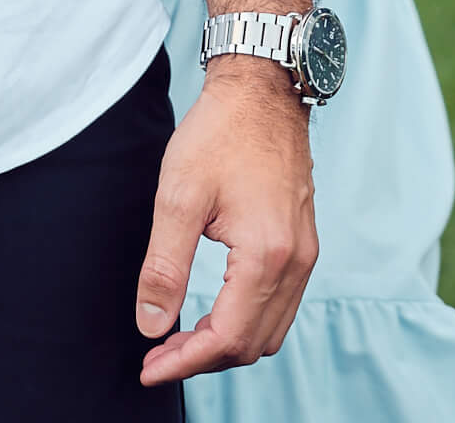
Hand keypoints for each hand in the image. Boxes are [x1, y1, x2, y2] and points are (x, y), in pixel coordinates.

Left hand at [134, 60, 316, 387]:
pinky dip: (246, 321)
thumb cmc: (219, 132)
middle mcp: (296, 262)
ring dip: (226, 343)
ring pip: (270, 330)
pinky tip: (214, 310)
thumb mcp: (178, 195)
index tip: (148, 368)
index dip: (185, 362)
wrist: (262, 87)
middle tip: (158, 353)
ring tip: (180, 339)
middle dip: (203, 359)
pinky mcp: (304, 243)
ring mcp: (305, 254)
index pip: (228, 338)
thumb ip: (164, 266)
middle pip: (252, 344)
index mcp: (267, 254)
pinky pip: (280, 305)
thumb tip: (151, 326)